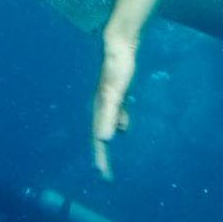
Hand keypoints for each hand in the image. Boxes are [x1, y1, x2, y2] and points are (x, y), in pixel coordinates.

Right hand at [90, 29, 137, 178]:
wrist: (118, 47)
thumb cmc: (117, 69)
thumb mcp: (115, 94)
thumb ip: (111, 115)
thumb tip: (105, 140)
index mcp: (99, 110)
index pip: (98, 140)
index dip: (100, 157)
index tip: (102, 174)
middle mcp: (100, 108)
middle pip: (99, 136)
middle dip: (101, 155)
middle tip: (104, 174)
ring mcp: (108, 101)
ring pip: (107, 127)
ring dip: (107, 142)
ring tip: (108, 156)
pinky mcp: (116, 93)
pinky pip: (115, 116)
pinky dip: (118, 125)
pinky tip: (124, 127)